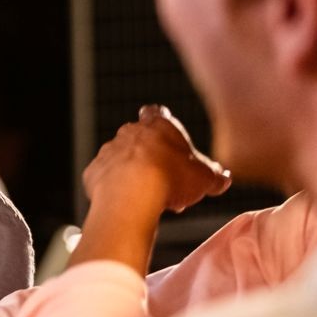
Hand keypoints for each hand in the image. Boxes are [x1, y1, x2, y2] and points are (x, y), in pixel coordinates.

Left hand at [83, 104, 230, 219]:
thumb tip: (222, 178)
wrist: (132, 195)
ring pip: (124, 160)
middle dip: (156, 160)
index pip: (158, 113)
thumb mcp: (205, 178)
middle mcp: (129, 133)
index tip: (170, 139)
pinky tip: (130, 203)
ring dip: (136, 175)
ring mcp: (109, 151)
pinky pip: (107, 179)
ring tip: (153, 198)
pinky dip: (117, 189)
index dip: (165, 126)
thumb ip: (215, 176)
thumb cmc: (170, 179)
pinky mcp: (94, 171)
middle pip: (143, 142)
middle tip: (170, 183)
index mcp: (158, 126)